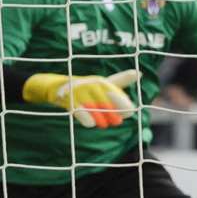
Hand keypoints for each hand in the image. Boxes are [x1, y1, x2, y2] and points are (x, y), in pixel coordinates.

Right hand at [22, 69, 140, 127]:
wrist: (58, 86)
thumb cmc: (86, 87)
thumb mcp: (103, 82)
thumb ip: (121, 81)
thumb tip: (139, 73)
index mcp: (102, 82)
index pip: (117, 93)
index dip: (124, 104)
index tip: (127, 113)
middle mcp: (92, 85)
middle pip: (107, 100)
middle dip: (114, 112)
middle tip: (116, 121)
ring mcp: (80, 92)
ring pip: (94, 106)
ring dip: (100, 117)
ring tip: (103, 124)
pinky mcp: (69, 100)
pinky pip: (79, 110)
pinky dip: (86, 117)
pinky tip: (91, 123)